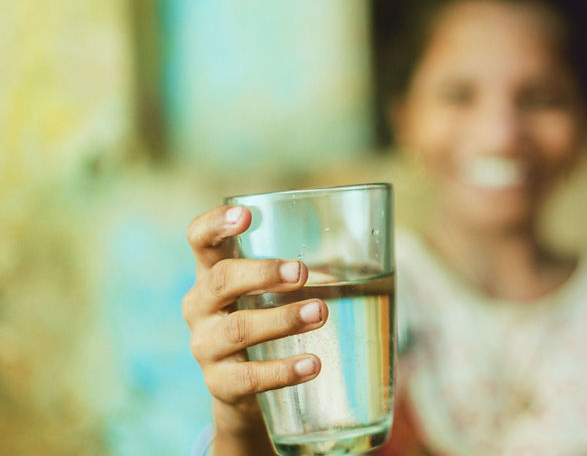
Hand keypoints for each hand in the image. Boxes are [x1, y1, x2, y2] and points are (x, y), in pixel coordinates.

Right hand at [183, 205, 328, 454]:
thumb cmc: (265, 318)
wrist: (244, 388)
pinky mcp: (221, 384)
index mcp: (212, 273)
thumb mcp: (269, 290)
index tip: (247, 215)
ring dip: (282, 319)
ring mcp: (205, 346)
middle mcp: (200, 306)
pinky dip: (284, 370)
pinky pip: (250, 377)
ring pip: (237, 329)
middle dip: (262, 274)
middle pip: (220, 281)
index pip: (200, 239)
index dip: (217, 223)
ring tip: (321, 312)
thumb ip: (295, 268)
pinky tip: (313, 364)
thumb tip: (369, 245)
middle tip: (301, 272)